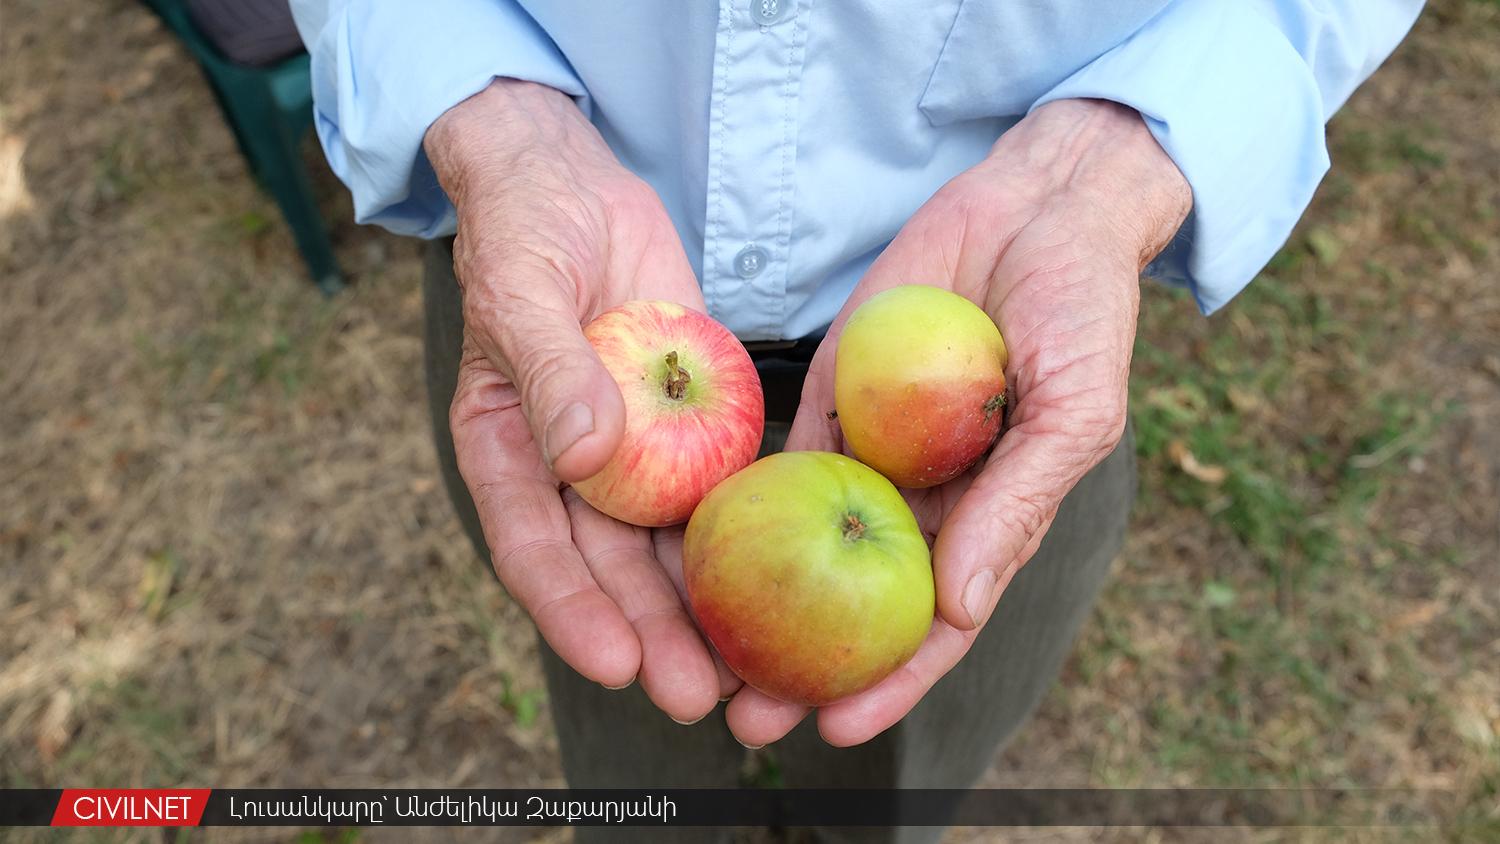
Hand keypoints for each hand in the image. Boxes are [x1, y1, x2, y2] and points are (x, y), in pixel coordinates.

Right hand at [425, 79, 738, 723]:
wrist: (575, 180)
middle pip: (608, 568)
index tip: (614, 663)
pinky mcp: (686, 424)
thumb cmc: (526, 227)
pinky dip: (743, 533)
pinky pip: (715, 488)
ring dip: (701, 607)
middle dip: (649, 635)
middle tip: (695, 697)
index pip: (532, 546)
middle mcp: (567, 468)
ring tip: (743, 672)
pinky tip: (781, 576)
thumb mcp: (524, 287)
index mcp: (506, 448)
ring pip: (666, 547)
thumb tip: (585, 459)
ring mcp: (631, 451)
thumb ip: (551, 373)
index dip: (570, 610)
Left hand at [724, 99, 1191, 746]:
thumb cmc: (1082, 311)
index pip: (936, 621)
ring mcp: (872, 448)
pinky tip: (695, 548)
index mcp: (987, 517)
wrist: (1039, 204)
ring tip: (703, 654)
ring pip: (806, 543)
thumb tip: (961, 608)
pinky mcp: (830, 394)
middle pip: (855, 600)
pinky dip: (743, 504)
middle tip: (745, 722)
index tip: (837, 728)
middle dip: (805, 667)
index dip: (891, 681)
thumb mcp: (1074, 409)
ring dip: (759, 603)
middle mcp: (923, 498)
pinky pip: (781, 458)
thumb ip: (1019, 504)